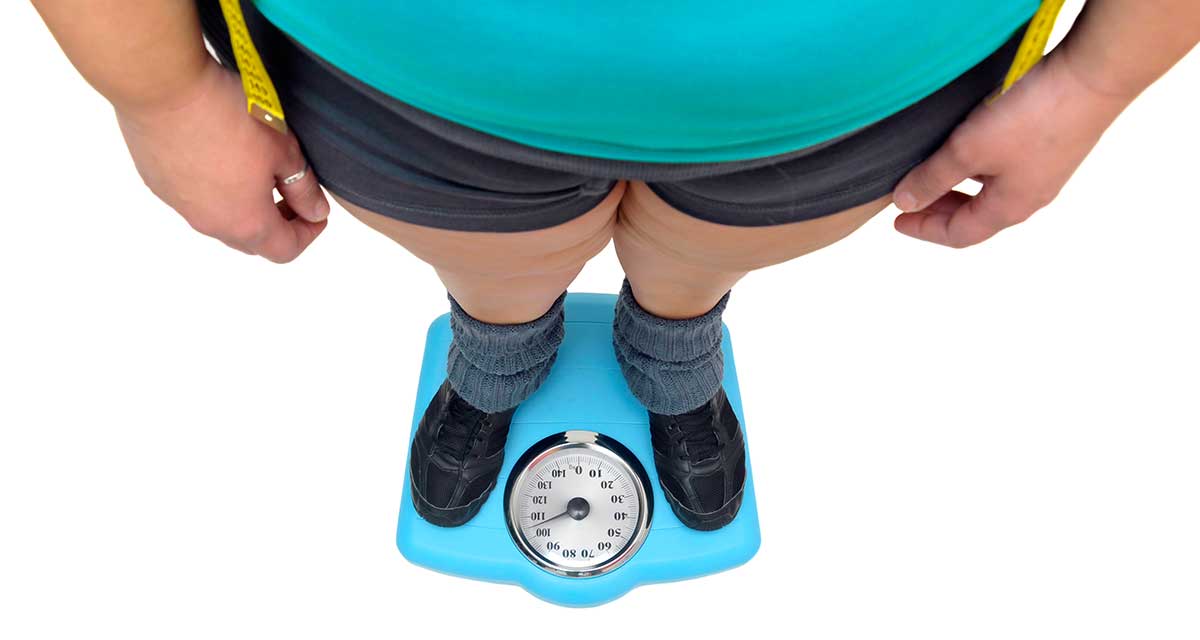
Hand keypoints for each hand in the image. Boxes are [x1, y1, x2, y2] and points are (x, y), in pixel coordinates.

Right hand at [115, 59, 328, 262]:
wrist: (160, 85)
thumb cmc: (225, 115)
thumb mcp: (283, 149)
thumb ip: (303, 187)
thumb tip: (315, 211)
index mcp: (246, 222)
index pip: (285, 249)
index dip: (308, 233)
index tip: (317, 213)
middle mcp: (210, 223)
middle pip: (252, 241)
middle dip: (278, 223)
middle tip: (291, 193)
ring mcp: (180, 205)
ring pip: (221, 220)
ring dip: (245, 207)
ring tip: (256, 172)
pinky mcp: (157, 182)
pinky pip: (193, 199)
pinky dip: (214, 189)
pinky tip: (221, 156)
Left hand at [891, 49, 1132, 247]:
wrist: (1091, 78)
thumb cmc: (1032, 118)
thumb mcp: (968, 150)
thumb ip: (933, 178)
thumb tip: (904, 202)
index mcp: (1008, 209)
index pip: (958, 235)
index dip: (924, 230)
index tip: (898, 219)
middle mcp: (1029, 197)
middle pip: (976, 217)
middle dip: (940, 210)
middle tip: (911, 197)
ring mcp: (1043, 172)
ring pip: (991, 192)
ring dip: (959, 187)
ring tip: (932, 171)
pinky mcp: (1051, 146)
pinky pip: (1006, 170)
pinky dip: (979, 168)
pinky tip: (969, 146)